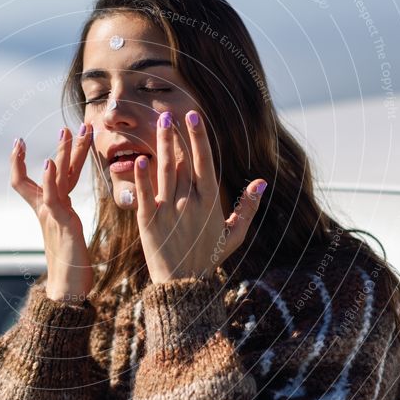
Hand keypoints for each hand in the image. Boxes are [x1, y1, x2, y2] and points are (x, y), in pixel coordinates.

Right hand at [10, 124, 95, 301]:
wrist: (67, 289)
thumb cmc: (72, 264)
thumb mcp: (68, 231)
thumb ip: (65, 215)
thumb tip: (65, 207)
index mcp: (51, 209)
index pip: (38, 179)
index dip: (29, 161)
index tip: (21, 142)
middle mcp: (47, 209)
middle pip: (49, 171)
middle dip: (60, 148)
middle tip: (67, 127)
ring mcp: (52, 215)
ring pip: (55, 178)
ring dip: (61, 153)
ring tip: (65, 132)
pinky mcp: (60, 223)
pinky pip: (52, 197)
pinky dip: (48, 179)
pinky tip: (48, 164)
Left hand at [132, 110, 266, 283]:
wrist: (183, 286)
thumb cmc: (208, 258)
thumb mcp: (234, 235)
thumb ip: (248, 208)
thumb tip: (261, 182)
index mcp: (210, 202)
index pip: (205, 161)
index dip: (199, 137)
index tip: (194, 116)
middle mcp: (190, 202)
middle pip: (182, 161)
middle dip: (176, 134)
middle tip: (169, 112)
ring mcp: (168, 211)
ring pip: (164, 170)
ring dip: (161, 144)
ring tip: (157, 123)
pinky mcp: (148, 222)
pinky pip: (144, 195)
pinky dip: (141, 177)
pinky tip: (139, 159)